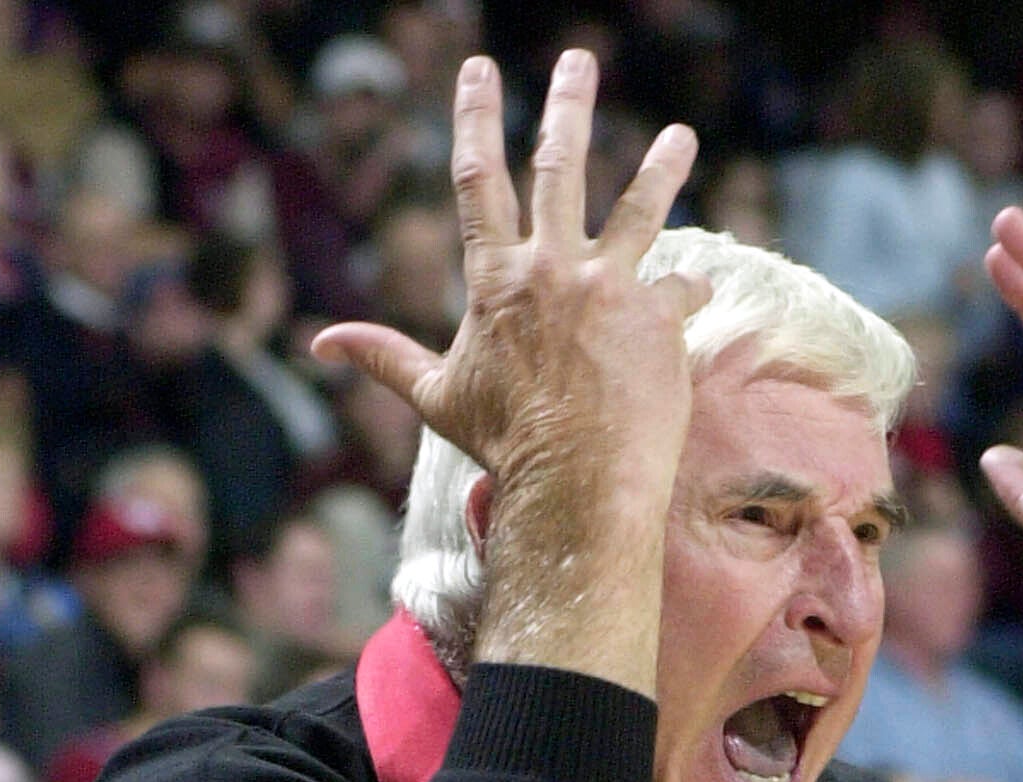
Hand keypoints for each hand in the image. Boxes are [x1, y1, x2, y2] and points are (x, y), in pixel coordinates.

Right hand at [311, 50, 707, 549]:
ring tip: (682, 138)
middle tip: (578, 60)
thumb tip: (320, 344)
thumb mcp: (437, 396)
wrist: (575, 480)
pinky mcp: (657, 314)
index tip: (477, 69)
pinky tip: (702, 287)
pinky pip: (681, 287)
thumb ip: (386, 357)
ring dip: (663, 165)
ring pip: (641, 206)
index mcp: (493, 278)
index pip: (475, 179)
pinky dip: (689, 289)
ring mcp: (608, 286)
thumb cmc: (503, 443)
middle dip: (568, 103)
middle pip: (559, 164)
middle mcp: (551, 267)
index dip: (473, 117)